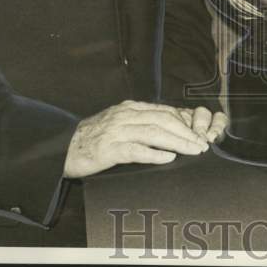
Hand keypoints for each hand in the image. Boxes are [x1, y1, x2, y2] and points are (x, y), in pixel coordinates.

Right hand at [63, 100, 218, 177]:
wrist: (64, 147)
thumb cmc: (96, 138)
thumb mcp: (121, 124)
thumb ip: (142, 123)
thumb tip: (170, 130)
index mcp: (130, 108)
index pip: (164, 111)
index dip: (185, 122)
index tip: (200, 133)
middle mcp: (125, 116)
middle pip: (163, 120)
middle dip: (186, 132)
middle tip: (202, 145)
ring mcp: (116, 131)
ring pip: (153, 133)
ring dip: (177, 142)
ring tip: (192, 150)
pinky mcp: (108, 149)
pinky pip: (134, 150)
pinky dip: (153, 153)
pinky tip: (167, 158)